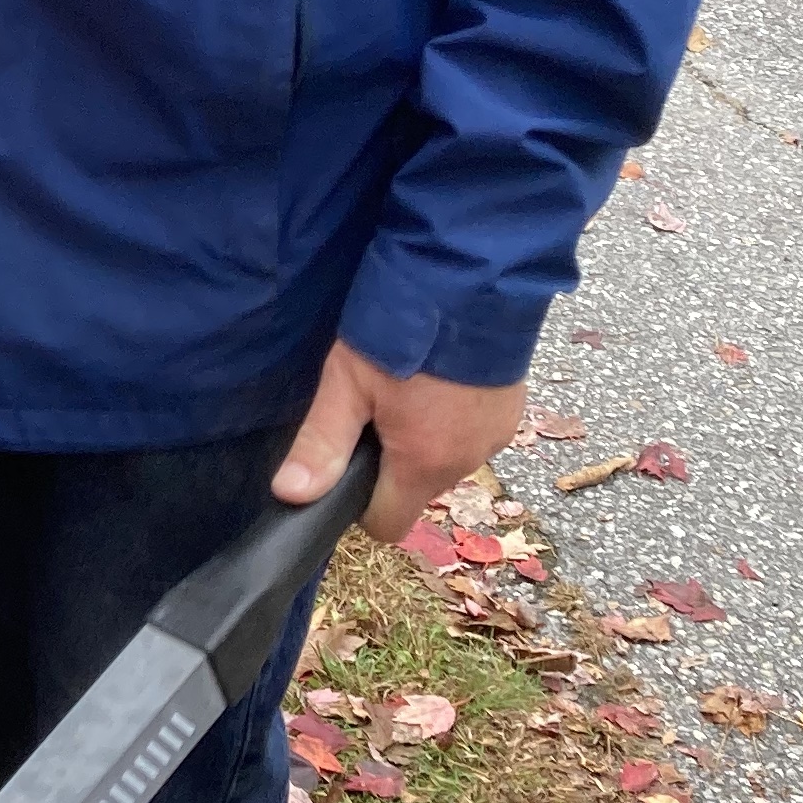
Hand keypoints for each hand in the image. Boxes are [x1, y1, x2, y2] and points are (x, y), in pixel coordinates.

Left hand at [272, 341, 527, 544]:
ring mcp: (496, 437)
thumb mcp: (348, 381)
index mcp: (423, 465)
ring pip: (447, 458)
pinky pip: (474, 432)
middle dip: (394, 461)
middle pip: (417, 488)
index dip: (362, 503)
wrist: (470, 278)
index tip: (351, 461)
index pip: (389, 525)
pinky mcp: (513, 410)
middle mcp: (466, 462)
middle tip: (376, 405)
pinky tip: (443, 374)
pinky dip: (456, 415)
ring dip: (427, 436)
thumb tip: (289, 494)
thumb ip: (321, 442)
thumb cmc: (402, 330)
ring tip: (410, 382)